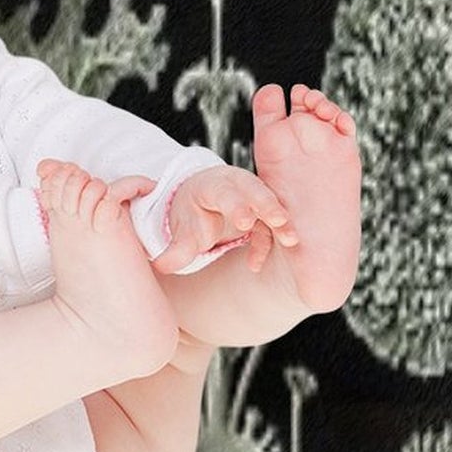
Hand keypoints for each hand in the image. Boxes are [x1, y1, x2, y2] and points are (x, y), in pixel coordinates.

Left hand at [153, 164, 296, 274]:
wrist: (201, 201)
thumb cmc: (193, 213)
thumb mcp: (182, 229)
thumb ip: (175, 250)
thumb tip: (160, 266)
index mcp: (212, 185)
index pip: (225, 192)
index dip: (236, 205)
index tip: (245, 222)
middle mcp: (236, 186)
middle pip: (255, 191)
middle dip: (267, 205)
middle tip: (279, 221)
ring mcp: (253, 195)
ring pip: (271, 205)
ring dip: (281, 222)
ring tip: (290, 240)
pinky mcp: (264, 210)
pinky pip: (271, 224)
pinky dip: (269, 242)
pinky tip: (254, 264)